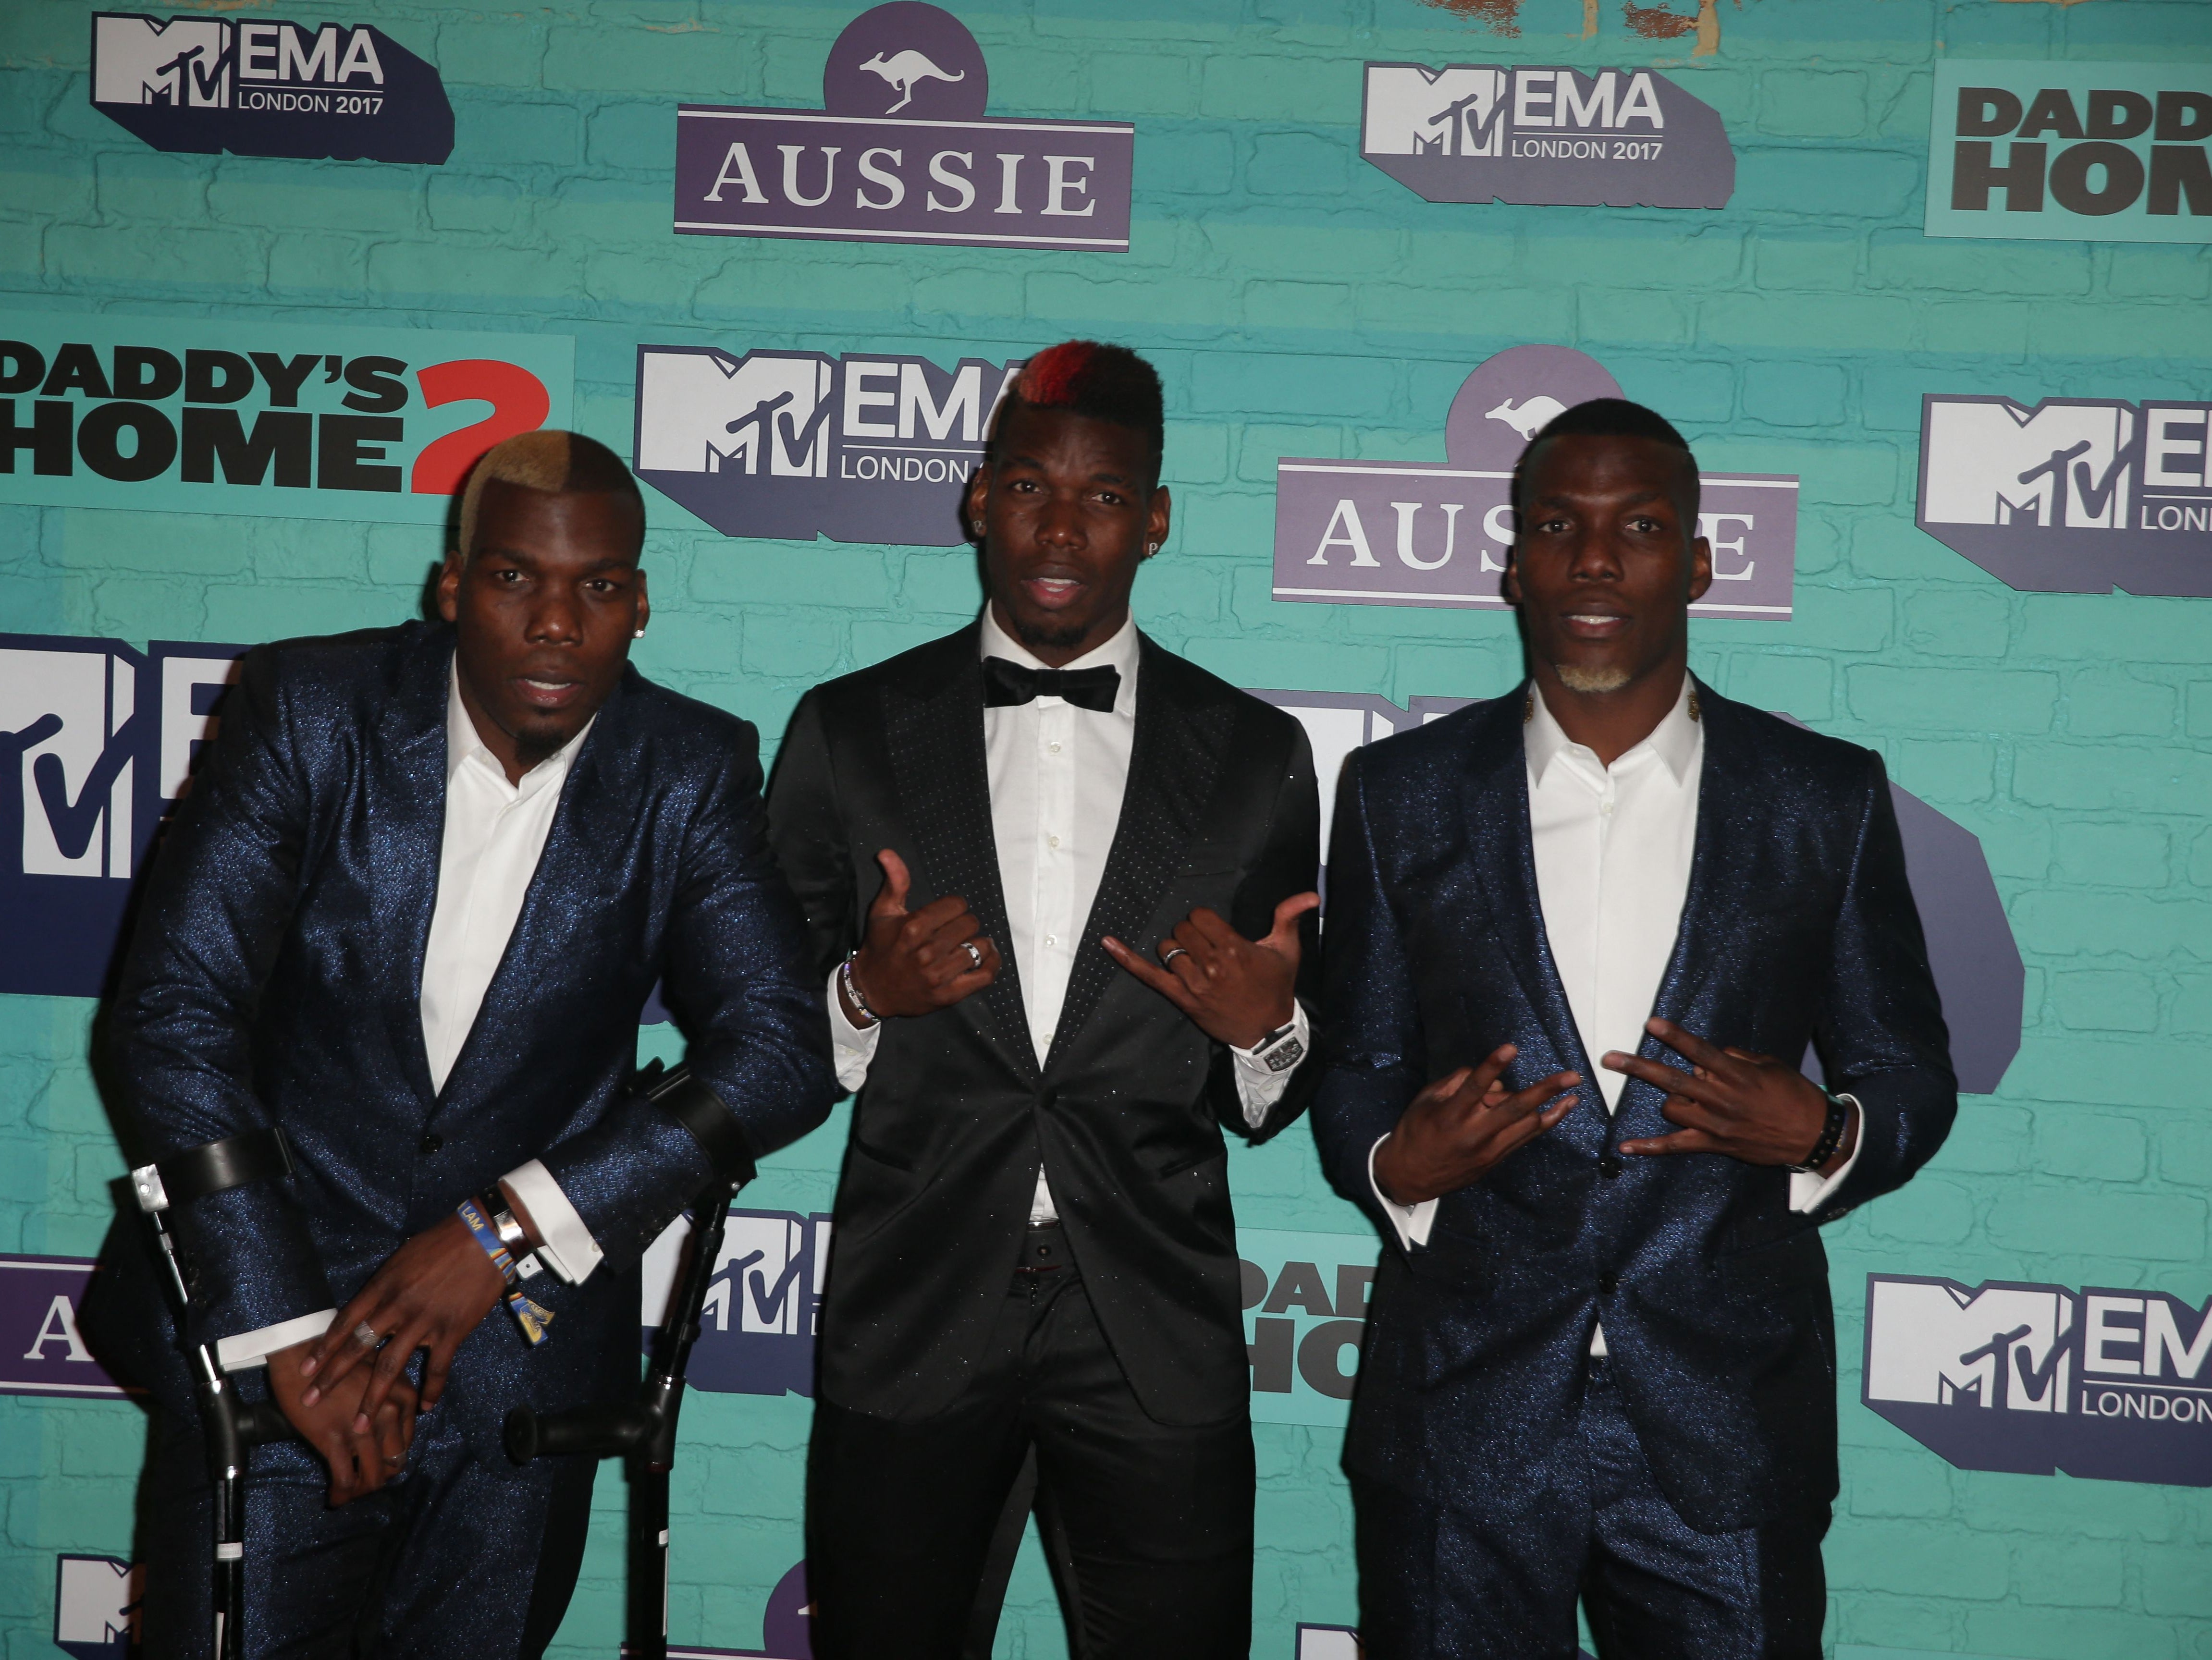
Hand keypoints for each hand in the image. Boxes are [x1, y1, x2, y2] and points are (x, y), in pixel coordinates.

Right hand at [266, 1338, 416, 1505]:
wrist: (300, 1350)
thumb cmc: (335, 1358)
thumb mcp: (376, 1371)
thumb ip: (387, 1397)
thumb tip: (386, 1429)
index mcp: (404, 1395)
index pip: (407, 1441)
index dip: (393, 1458)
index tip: (378, 1465)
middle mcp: (391, 1413)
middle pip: (395, 1462)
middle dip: (380, 1477)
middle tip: (363, 1482)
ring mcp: (364, 1428)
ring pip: (374, 1477)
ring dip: (362, 1491)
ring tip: (349, 1494)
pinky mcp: (335, 1439)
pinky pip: (346, 1480)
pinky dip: (342, 1495)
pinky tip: (334, 1498)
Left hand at [297, 1213, 503, 1430]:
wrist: (483, 1238)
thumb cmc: (441, 1243)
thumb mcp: (402, 1259)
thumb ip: (385, 1285)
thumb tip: (371, 1304)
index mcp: (382, 1288)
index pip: (345, 1323)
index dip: (324, 1348)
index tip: (306, 1369)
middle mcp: (397, 1308)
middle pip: (358, 1349)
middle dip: (331, 1378)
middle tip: (310, 1400)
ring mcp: (424, 1323)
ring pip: (391, 1368)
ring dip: (373, 1399)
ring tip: (360, 1426)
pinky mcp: (452, 1331)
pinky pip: (438, 1368)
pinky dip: (431, 1389)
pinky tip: (425, 1407)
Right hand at [842, 849, 1000, 1023]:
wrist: (872, 989)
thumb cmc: (880, 947)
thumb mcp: (883, 911)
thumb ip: (894, 881)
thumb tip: (887, 852)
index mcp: (913, 928)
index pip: (957, 905)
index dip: (954, 906)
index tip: (946, 913)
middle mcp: (927, 952)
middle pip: (970, 924)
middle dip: (965, 924)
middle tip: (954, 931)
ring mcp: (939, 975)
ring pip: (980, 947)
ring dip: (978, 943)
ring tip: (967, 944)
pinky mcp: (949, 994)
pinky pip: (985, 975)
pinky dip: (992, 964)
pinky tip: (987, 957)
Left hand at [1102, 893, 1318, 1049]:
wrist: (1268, 1030)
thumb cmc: (1276, 988)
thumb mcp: (1287, 951)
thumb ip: (1290, 917)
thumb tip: (1311, 894)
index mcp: (1234, 948)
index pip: (1200, 916)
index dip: (1204, 920)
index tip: (1215, 930)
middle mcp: (1211, 964)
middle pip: (1182, 930)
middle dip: (1191, 933)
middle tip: (1206, 947)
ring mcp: (1194, 983)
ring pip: (1167, 948)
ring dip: (1176, 949)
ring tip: (1194, 959)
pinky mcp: (1181, 998)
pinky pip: (1147, 975)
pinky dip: (1126, 958)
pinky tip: (1107, 942)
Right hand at [1372, 1044, 1579, 1205]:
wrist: (1410, 1177)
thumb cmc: (1414, 1133)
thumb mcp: (1424, 1101)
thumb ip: (1454, 1082)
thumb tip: (1486, 1075)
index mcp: (1451, 1115)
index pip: (1475, 1086)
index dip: (1493, 1066)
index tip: (1511, 1047)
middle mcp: (1474, 1133)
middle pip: (1515, 1108)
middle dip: (1545, 1090)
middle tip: (1570, 1075)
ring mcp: (1488, 1149)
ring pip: (1527, 1125)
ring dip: (1553, 1107)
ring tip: (1572, 1090)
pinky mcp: (1496, 1159)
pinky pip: (1525, 1138)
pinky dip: (1544, 1123)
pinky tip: (1559, 1112)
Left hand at [1608, 1018, 1857, 1172]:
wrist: (1813, 1135)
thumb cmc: (1794, 1095)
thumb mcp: (1770, 1065)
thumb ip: (1736, 1058)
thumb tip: (1711, 1055)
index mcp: (1737, 1075)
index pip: (1699, 1052)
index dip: (1675, 1037)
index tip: (1652, 1024)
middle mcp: (1722, 1099)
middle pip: (1673, 1080)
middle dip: (1638, 1067)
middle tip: (1610, 1058)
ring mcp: (1716, 1124)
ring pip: (1672, 1108)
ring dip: (1670, 1099)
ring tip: (1685, 1098)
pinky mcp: (1715, 1144)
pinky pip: (1676, 1146)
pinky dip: (1650, 1147)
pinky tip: (1626, 1147)